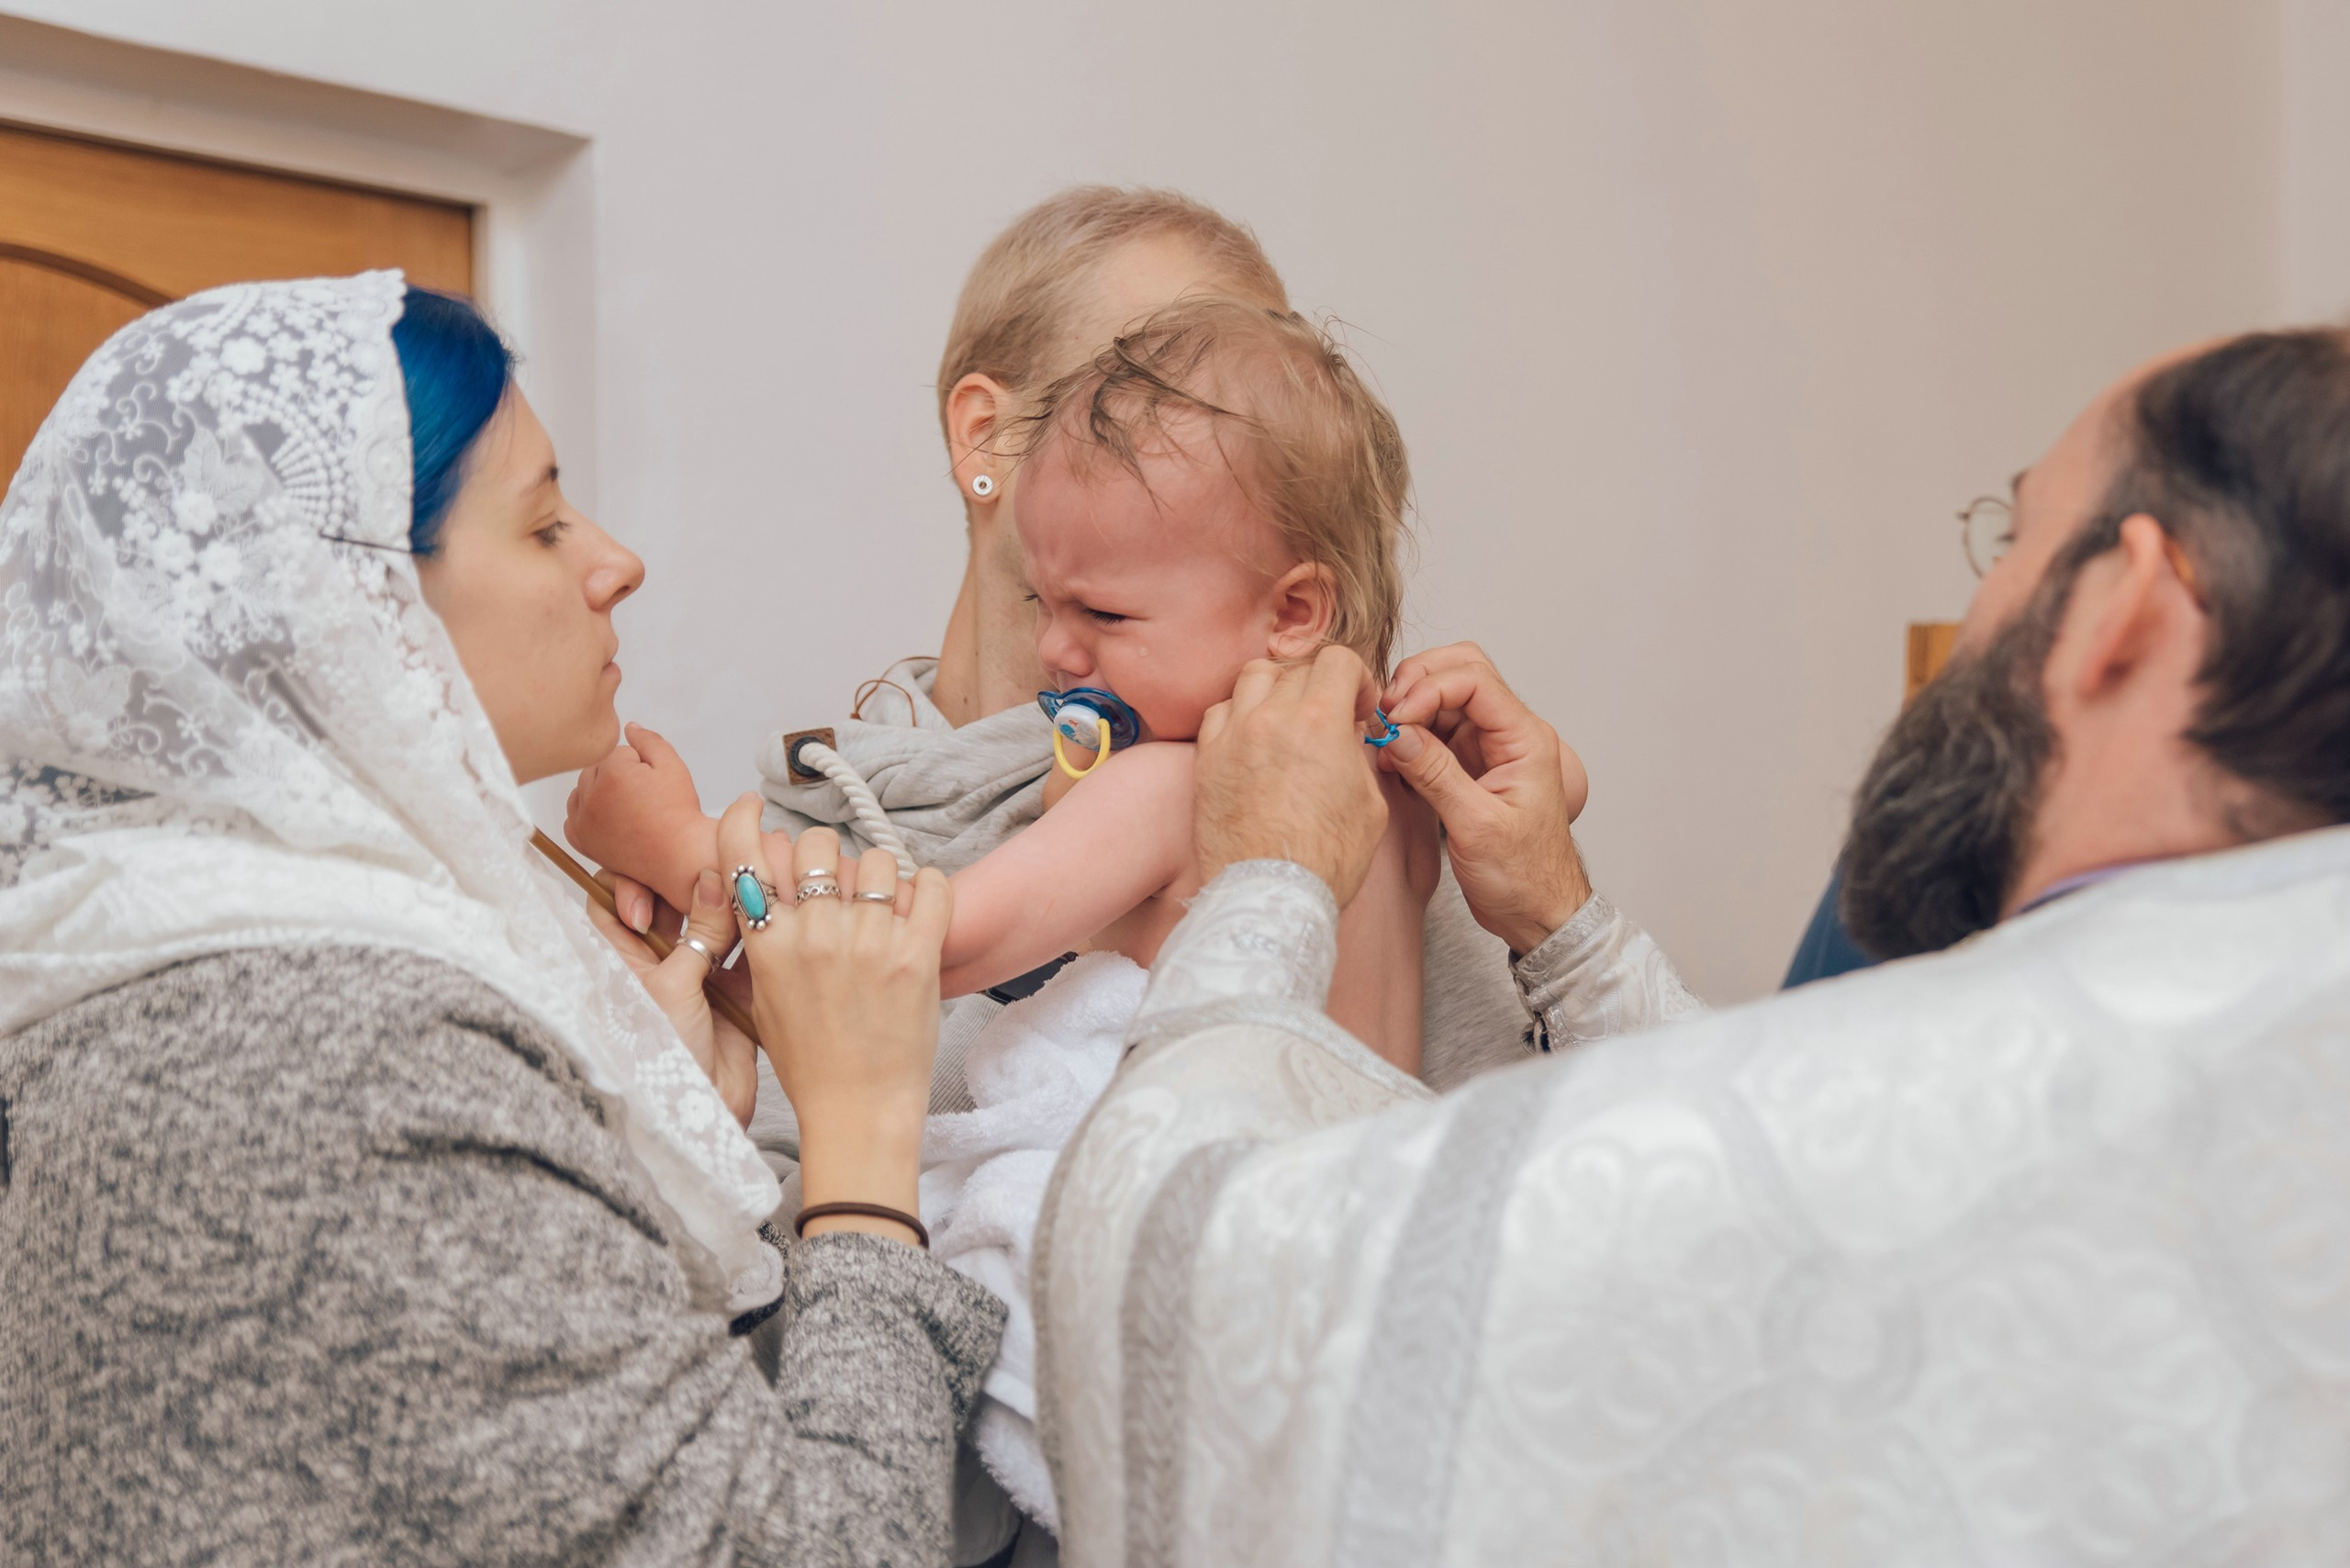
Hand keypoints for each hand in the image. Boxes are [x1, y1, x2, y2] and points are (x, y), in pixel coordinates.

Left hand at [565, 723, 707, 901]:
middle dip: (616, 776)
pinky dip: (586, 815)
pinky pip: (572, 817)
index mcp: (612, 773)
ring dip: (598, 793)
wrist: (678, 856)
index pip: (616, 752)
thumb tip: (629, 727)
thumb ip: (648, 740)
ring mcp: (583, 819)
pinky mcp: (581, 840)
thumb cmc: (679, 814)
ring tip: (627, 807)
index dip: (639, 763)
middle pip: (595, 769)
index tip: (651, 782)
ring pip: (581, 790)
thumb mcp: (673, 766)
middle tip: (642, 796)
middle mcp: (591, 796)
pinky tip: (609, 819)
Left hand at [583, 866, 757, 1126]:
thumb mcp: (672, 986)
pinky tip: (775, 911)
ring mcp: (698, 977)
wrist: (699, 1111)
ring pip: (714, 927)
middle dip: (694, 883)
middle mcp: (659, 963)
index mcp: (624, 959)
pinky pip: (748, 953)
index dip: (632, 879)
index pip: (613, 902)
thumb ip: (697, 930)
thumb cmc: (661, 1056)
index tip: (657, 873)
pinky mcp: (735, 993)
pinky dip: (760, 934)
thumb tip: (713, 876)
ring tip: (754, 881)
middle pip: (672, 907)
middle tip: (719, 862)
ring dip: (733, 907)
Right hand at [716, 795, 951, 1246]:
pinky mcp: (917, 958)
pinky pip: (931, 887)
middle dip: (828, 855)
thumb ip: (764, 938)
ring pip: (878, 861)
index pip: (743, 857)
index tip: (753, 806)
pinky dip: (929, 887)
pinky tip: (922, 904)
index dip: (741, 818)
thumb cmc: (810, 1061)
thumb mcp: (764, 996)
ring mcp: (868, 945)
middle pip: (818, 844)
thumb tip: (767, 886)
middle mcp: (814, 936)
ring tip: (885, 906)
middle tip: (839, 881)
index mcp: (769, 946)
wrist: (858, 1111)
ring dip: (882, 875)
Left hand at [1194, 645, 1389, 905]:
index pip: (1339, 660)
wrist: (1270, 896)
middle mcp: (1272, 717)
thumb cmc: (1326, 860)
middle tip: (1327, 719)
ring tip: (1286, 719)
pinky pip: (1219, 711)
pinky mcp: (1207, 759)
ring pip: (1253, 677)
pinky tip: (1252, 740)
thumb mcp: (1371, 803)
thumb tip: (1350, 736)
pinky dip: (1239, 715)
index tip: (1358, 708)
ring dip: (1276, 689)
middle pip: (1298, 668)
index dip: (1357, 679)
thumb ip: (1359, 754)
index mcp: (1320, 720)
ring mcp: (1233, 735)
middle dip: (1320, 687)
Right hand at [1378, 642, 1593, 952]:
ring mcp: (1489, 748)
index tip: (1396, 718)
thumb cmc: (1525, 877)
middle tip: (1385, 713)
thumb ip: (1435, 773)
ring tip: (1384, 738)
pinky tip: (1391, 757)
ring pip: (1445, 699)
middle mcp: (1510, 734)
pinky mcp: (1470, 766)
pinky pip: (1436, 732)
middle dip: (1417, 683)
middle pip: (1461, 673)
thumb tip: (1396, 732)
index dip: (1428, 689)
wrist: (1538, 912)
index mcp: (1525, 739)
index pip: (1474, 679)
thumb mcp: (1475, 826)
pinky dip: (1410, 735)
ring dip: (1410, 708)